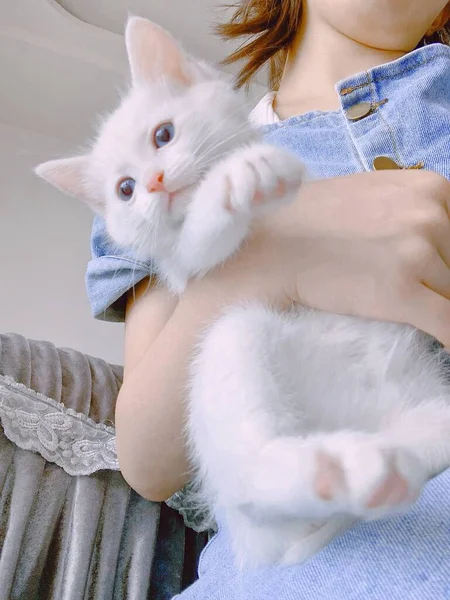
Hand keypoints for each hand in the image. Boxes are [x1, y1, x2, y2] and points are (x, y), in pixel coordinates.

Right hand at [193, 170, 449, 345]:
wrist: (264, 249)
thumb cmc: (306, 223)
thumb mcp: (369, 197)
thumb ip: (408, 211)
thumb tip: (432, 240)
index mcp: (428, 188)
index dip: (446, 264)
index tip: (434, 280)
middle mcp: (429, 214)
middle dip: (440, 286)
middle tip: (417, 298)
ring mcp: (416, 252)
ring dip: (438, 311)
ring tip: (416, 321)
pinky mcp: (399, 292)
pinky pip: (448, 325)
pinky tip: (440, 350)